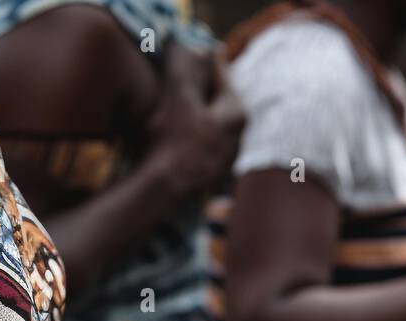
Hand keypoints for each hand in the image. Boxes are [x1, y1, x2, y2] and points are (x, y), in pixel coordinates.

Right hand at [146, 44, 244, 199]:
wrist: (165, 190)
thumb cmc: (174, 141)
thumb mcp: (178, 97)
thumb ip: (183, 67)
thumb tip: (184, 45)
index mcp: (238, 113)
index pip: (221, 75)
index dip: (200, 62)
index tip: (185, 56)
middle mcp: (239, 136)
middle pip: (215, 100)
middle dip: (195, 92)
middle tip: (174, 87)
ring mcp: (228, 158)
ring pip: (209, 124)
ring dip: (192, 117)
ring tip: (169, 116)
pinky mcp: (214, 175)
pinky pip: (202, 146)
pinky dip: (189, 139)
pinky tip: (172, 142)